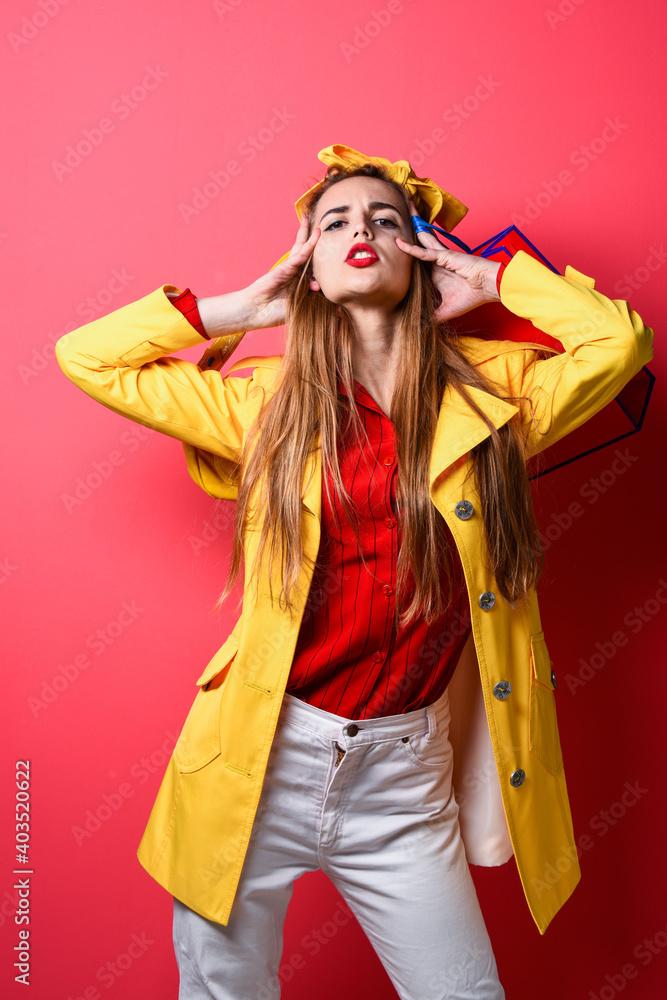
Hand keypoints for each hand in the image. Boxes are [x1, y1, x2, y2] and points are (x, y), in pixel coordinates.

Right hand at [240, 211, 320, 329]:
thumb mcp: (301, 309)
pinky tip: (315, 236)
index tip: (331, 281)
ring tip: (314, 223)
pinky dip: (308, 247)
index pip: (315, 271)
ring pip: (302, 249)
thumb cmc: (275, 313)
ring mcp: (290, 269)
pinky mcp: (284, 268)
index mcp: (300, 283)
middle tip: (320, 228)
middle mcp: (295, 273)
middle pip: (307, 253)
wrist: (256, 311)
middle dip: (312, 240)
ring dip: (309, 236)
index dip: (324, 272)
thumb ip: (317, 305)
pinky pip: (298, 256)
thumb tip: (339, 308)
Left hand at [395, 204, 500, 321]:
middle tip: (394, 218)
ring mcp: (440, 257)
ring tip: (403, 206)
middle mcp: (436, 261)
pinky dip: (412, 249)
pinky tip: (399, 243)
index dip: (406, 255)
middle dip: (408, 230)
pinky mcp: (445, 256)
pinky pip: (425, 252)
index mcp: (436, 272)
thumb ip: (431, 316)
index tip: (391, 251)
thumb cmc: (472, 296)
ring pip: (421, 239)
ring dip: (411, 225)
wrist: (489, 288)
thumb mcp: (445, 311)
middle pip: (418, 242)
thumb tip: (418, 327)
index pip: (417, 263)